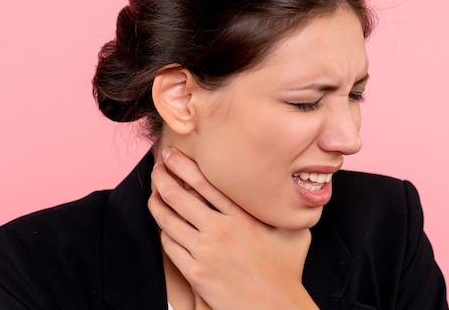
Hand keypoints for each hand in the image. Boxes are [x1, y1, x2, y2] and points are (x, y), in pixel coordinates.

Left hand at [148, 148, 318, 309]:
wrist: (274, 308)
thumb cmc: (287, 272)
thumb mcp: (295, 233)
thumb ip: (288, 210)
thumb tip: (294, 190)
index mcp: (243, 216)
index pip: (205, 181)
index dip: (183, 164)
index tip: (171, 154)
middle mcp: (221, 230)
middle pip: (179, 195)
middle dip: (162, 178)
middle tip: (156, 170)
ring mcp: (206, 252)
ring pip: (169, 220)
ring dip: (156, 203)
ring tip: (153, 195)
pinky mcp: (196, 273)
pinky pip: (170, 246)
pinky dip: (164, 232)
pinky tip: (163, 227)